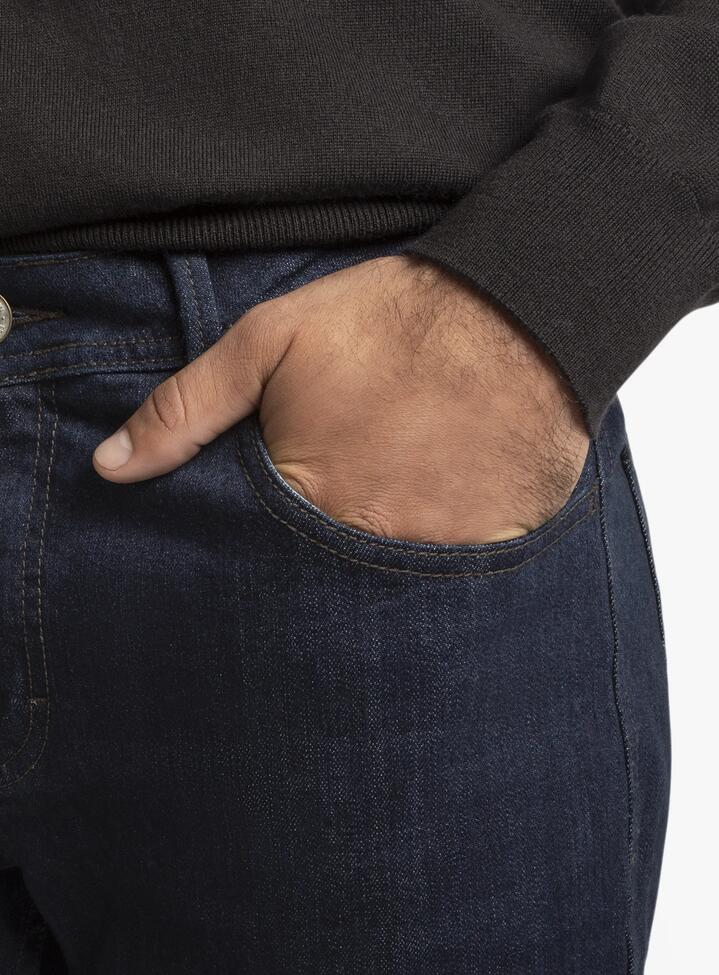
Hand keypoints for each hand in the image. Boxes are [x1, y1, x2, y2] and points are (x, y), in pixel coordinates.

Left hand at [93, 254, 589, 543]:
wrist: (521, 309)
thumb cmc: (390, 320)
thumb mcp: (270, 342)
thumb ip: (185, 408)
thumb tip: (109, 468)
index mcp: (306, 498)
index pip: (255, 562)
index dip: (258, 544)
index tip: (276, 521)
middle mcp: (369, 542)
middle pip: (321, 584)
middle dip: (318, 560)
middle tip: (346, 501)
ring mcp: (438, 554)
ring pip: (388, 590)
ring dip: (379, 559)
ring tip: (394, 502)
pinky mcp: (495, 551)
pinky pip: (455, 580)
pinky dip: (440, 554)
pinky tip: (442, 509)